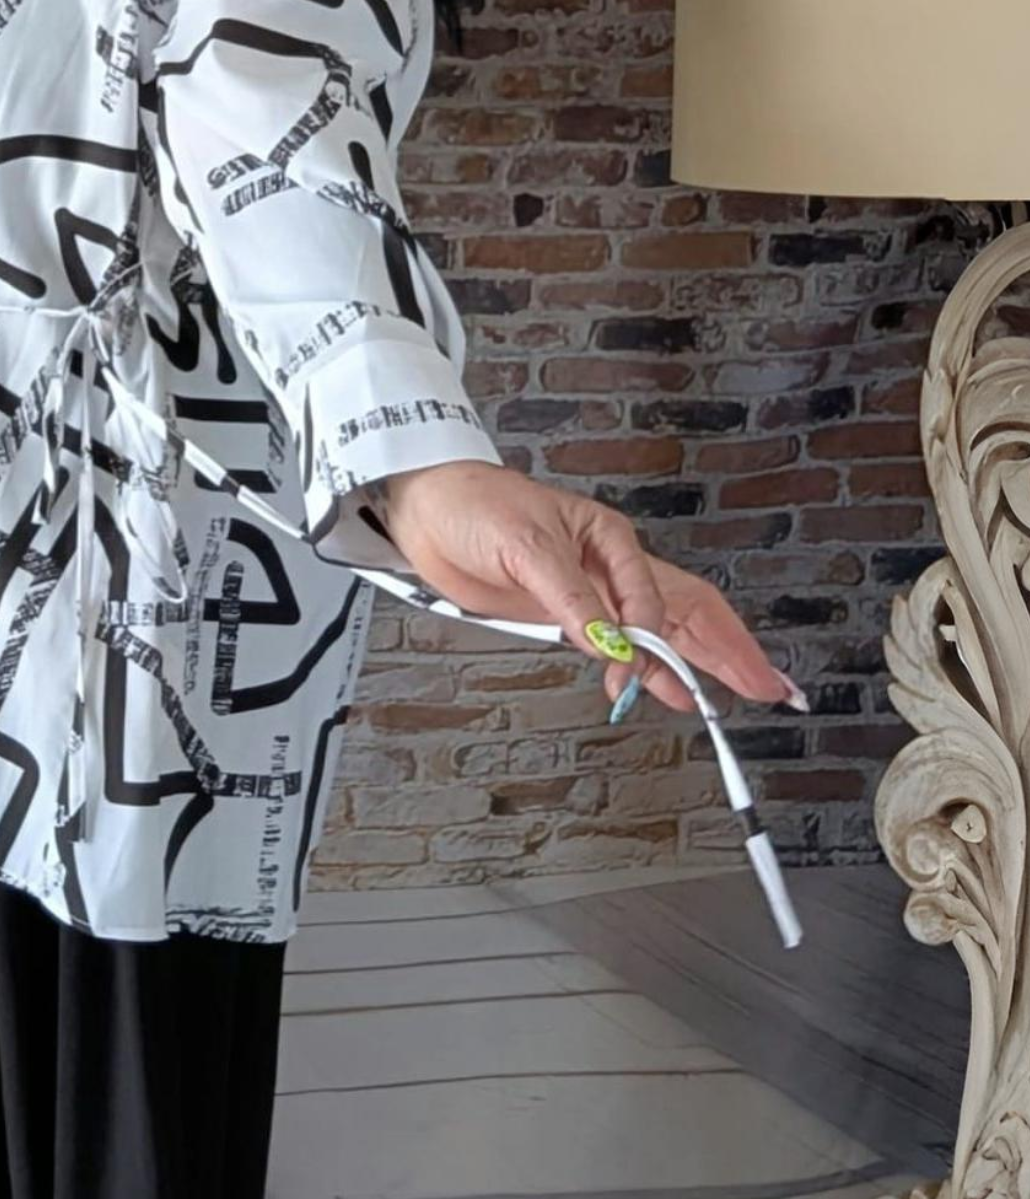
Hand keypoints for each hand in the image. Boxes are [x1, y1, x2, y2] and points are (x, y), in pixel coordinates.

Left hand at [379, 461, 804, 716]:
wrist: (426, 508)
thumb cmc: (474, 506)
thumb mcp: (523, 546)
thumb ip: (568, 598)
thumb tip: (610, 644)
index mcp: (607, 537)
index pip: (651, 597)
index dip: (653, 642)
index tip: (640, 675)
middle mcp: (608, 565)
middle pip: (685, 609)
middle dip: (729, 648)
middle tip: (770, 687)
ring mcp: (591, 591)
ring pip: (665, 626)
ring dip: (702, 661)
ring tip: (744, 692)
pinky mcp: (566, 613)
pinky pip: (623, 641)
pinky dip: (652, 667)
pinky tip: (672, 689)